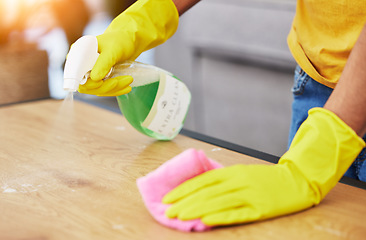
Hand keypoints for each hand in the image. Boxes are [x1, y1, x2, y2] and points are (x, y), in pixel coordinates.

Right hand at [82, 0, 177, 96]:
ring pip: (98, 90)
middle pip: (88, 87)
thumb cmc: (119, 40)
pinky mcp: (101, 80)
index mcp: (78, 56)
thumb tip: (94, 78)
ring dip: (115, 89)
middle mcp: (82, 67)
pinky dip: (117, 91)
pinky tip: (127, 88)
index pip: (76, 76)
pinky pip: (106, 90)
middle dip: (106, 86)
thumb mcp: (112, 50)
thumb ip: (103, 63)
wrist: (129, 41)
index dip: (87, 83)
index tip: (100, 82)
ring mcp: (91, 74)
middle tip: (126, 79)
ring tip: (130, 79)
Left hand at [163, 108, 364, 225]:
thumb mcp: (243, 173)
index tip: (168, 197)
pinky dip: (220, 217)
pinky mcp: (260, 208)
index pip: (202, 180)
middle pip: (206, 192)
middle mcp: (238, 181)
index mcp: (233, 171)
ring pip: (217, 202)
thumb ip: (223, 179)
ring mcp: (249, 195)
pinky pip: (236, 213)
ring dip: (196, 209)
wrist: (297, 180)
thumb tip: (199, 189)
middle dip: (184, 202)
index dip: (184, 189)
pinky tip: (206, 221)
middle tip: (167, 211)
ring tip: (179, 216)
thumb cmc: (265, 178)